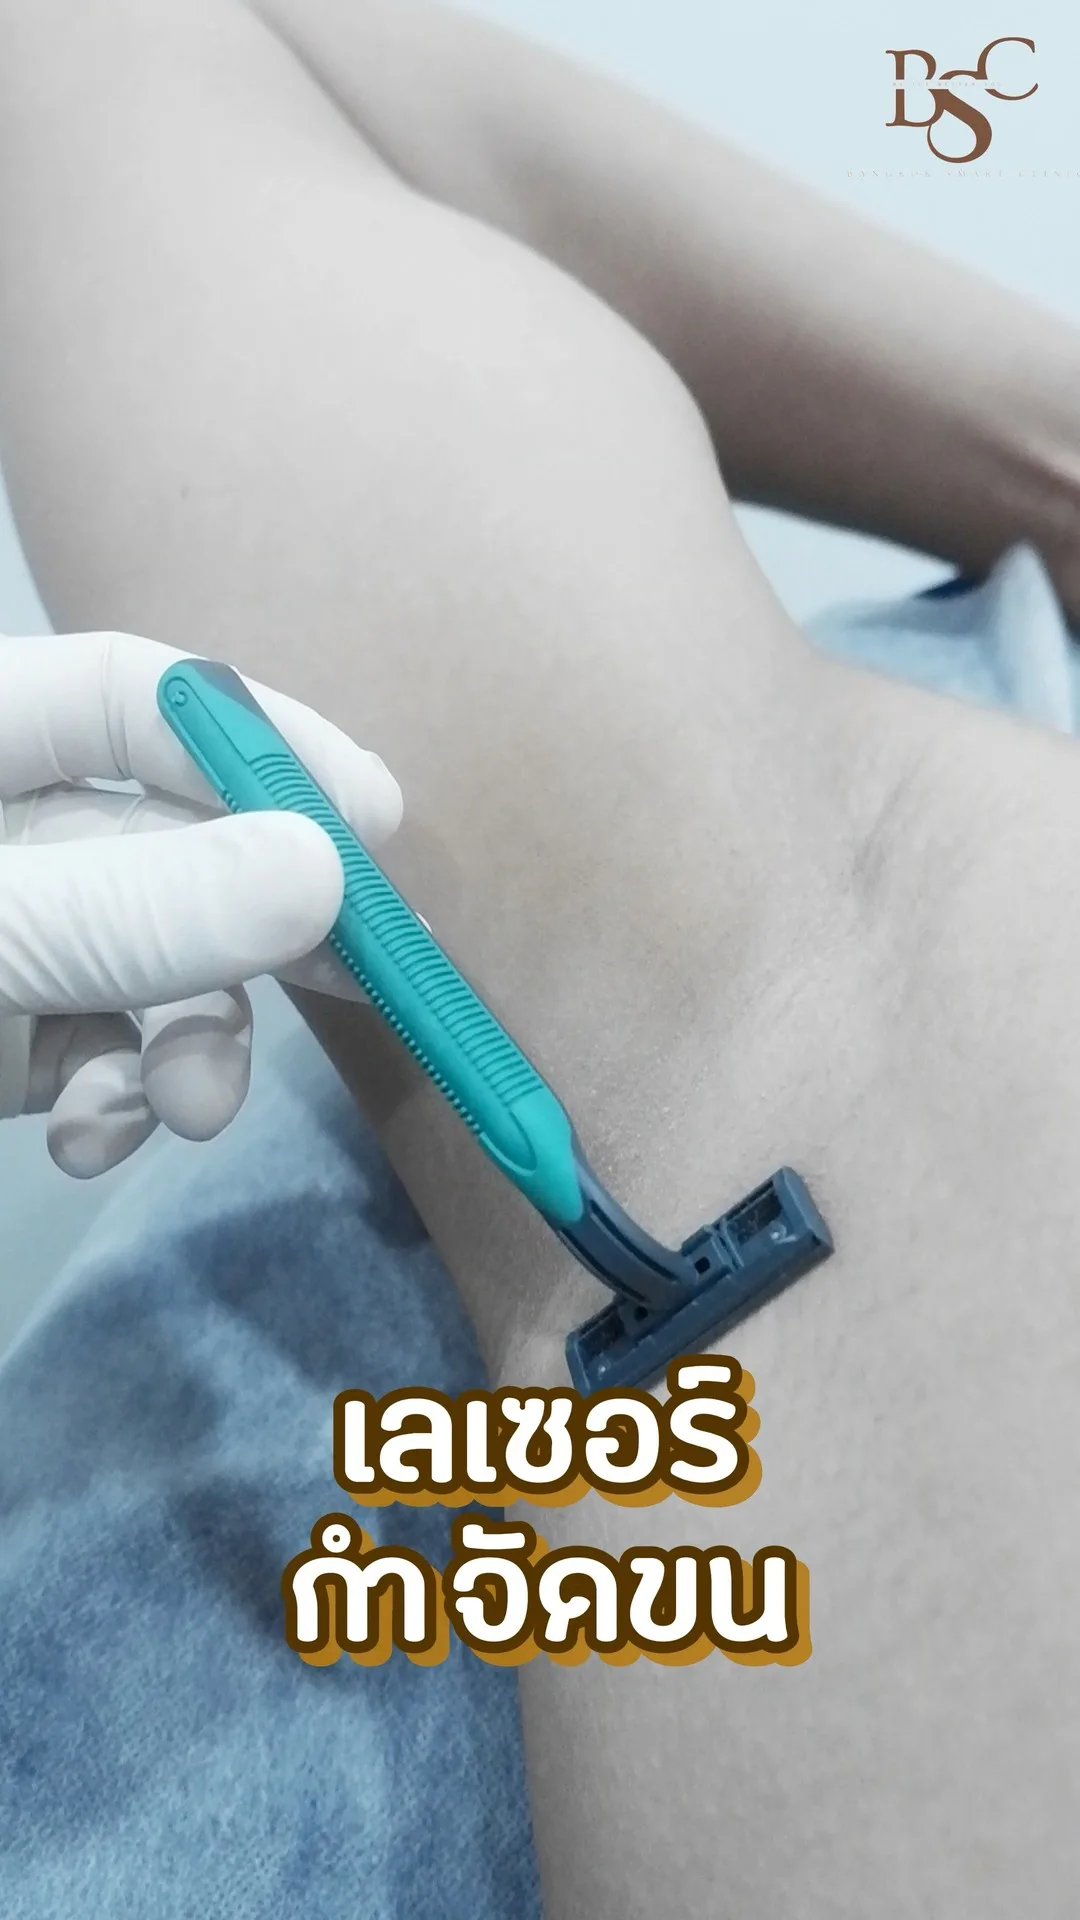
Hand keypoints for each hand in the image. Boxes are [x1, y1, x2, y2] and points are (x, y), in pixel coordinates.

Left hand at [0, 630, 402, 1176]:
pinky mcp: (4, 1036)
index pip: (144, 697)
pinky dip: (116, 1100)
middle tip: (374, 975)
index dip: (265, 744)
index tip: (371, 824)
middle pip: (172, 843)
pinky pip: (97, 1053)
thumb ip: (136, 906)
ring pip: (152, 965)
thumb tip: (324, 869)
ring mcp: (11, 937)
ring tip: (189, 1107)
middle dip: (264, 923)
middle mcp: (8, 832)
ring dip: (196, 1042)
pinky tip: (93, 1139)